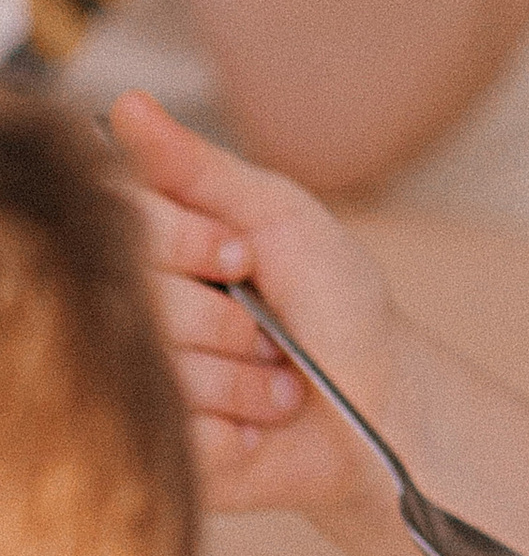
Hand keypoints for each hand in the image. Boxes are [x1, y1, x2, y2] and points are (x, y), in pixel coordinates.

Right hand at [112, 90, 403, 517]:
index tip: (244, 255)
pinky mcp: (162, 450)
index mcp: (151, 246)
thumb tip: (128, 105)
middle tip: (269, 328)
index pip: (118, 221)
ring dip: (241, 381)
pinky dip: (238, 431)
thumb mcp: (282, 218)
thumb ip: (199, 168)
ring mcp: (141, 383)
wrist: (382, 406)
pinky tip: (261, 426)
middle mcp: (132, 310)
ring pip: (159, 372)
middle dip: (225, 318)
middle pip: (137, 300)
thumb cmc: (339, 305)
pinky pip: (180, 434)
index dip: (186, 242)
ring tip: (275, 381)